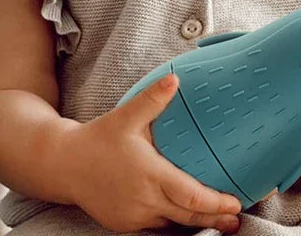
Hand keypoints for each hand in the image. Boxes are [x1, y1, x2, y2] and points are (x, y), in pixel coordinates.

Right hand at [61, 73, 242, 233]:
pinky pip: (156, 228)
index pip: (191, 196)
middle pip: (189, 217)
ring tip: (218, 219)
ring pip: (173, 225)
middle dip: (215, 218)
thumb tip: (175, 80)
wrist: (64, 164)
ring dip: (196, 223)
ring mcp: (134, 216)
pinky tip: (182, 217)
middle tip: (235, 215)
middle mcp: (144, 199)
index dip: (216, 202)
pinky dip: (172, 224)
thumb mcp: (125, 117)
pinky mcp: (125, 225)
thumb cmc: (96, 139)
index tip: (235, 201)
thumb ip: (152, 100)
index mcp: (148, 173)